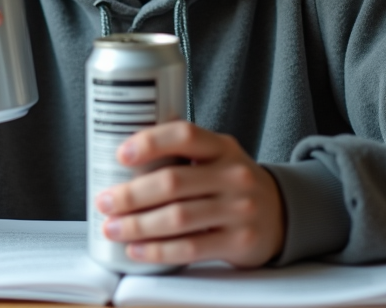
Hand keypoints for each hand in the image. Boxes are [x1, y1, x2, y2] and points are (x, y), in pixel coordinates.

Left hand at [95, 121, 285, 268]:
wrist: (281, 214)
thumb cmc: (233, 183)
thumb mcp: (218, 156)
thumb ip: (183, 152)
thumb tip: (125, 150)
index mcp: (223, 147)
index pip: (184, 135)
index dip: (150, 142)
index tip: (121, 155)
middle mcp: (234, 175)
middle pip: (173, 182)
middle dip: (131, 194)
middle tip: (104, 201)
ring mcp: (239, 209)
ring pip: (178, 218)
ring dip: (137, 225)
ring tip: (113, 227)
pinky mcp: (239, 242)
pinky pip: (190, 249)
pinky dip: (157, 250)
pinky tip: (136, 249)